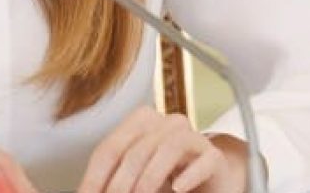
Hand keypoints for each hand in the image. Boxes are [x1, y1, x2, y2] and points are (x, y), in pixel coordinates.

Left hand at [78, 107, 248, 192]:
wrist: (209, 184)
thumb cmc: (166, 182)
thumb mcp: (134, 180)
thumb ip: (115, 184)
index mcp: (141, 123)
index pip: (109, 149)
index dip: (95, 177)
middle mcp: (167, 124)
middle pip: (136, 149)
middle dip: (121, 182)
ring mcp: (194, 138)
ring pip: (169, 146)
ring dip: (150, 177)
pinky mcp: (215, 158)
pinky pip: (204, 160)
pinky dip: (189, 175)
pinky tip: (178, 189)